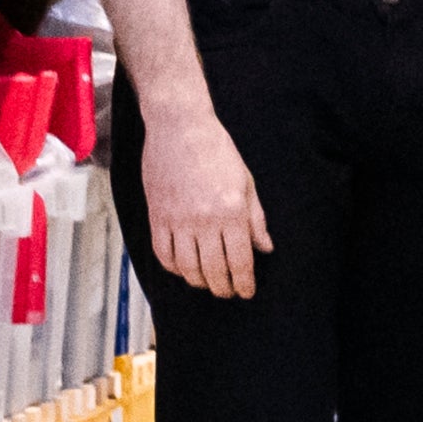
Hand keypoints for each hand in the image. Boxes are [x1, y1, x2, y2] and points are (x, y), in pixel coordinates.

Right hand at [140, 104, 270, 299]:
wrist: (179, 128)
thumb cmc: (218, 151)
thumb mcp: (246, 182)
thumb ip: (255, 219)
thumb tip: (265, 248)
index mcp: (231, 211)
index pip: (240, 260)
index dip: (244, 282)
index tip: (247, 292)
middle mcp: (204, 220)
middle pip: (214, 269)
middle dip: (224, 288)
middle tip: (229, 293)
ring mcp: (177, 220)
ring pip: (187, 267)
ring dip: (199, 282)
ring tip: (208, 284)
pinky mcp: (157, 216)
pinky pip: (163, 253)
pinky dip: (173, 268)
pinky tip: (184, 269)